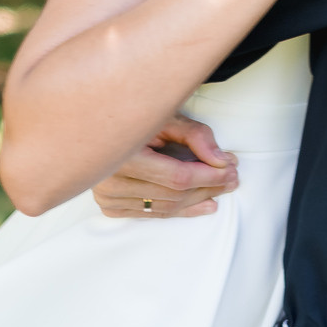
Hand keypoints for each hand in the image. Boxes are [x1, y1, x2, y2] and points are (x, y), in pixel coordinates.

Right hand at [90, 117, 237, 218]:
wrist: (93, 122)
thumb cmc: (131, 113)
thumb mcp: (162, 115)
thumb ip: (194, 135)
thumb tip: (222, 160)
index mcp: (121, 154)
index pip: (177, 176)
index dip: (208, 176)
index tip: (232, 168)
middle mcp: (109, 181)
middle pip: (173, 194)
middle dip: (208, 187)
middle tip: (233, 178)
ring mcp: (107, 197)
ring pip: (165, 207)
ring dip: (198, 200)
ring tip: (223, 190)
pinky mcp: (109, 205)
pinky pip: (151, 214)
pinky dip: (181, 210)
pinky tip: (204, 204)